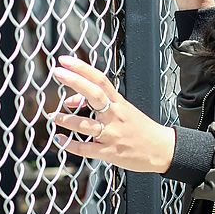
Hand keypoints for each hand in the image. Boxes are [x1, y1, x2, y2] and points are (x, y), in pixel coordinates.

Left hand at [44, 55, 175, 173]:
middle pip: (94, 94)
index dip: (82, 68)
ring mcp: (112, 134)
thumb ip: (97, 103)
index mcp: (119, 102)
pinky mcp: (109, 152)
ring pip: (86, 125)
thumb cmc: (140, 128)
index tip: (65, 60)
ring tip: (52, 115)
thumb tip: (71, 100)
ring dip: (66, 119)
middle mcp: (115, 115)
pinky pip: (86, 149)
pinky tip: (59, 140)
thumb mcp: (123, 110)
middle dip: (75, 82)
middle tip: (57, 72)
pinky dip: (70, 145)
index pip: (100, 79)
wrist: (162, 150)